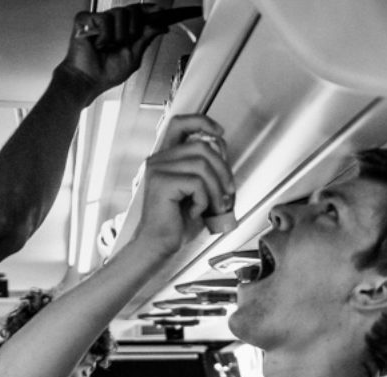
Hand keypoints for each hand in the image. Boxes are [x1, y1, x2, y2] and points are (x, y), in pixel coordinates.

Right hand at [59, 3, 165, 102]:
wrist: (89, 80)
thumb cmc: (107, 73)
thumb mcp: (134, 56)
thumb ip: (146, 39)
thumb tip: (160, 27)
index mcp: (122, 31)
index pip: (136, 13)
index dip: (147, 10)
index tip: (158, 10)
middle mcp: (111, 23)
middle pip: (130, 10)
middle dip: (134, 28)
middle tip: (126, 42)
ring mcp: (98, 20)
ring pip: (119, 13)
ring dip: (119, 35)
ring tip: (110, 47)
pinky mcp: (84, 19)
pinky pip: (103, 18)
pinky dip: (105, 35)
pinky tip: (99, 44)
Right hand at [133, 114, 234, 255]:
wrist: (159, 244)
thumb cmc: (176, 222)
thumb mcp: (197, 191)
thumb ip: (206, 170)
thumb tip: (223, 155)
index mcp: (166, 158)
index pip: (180, 124)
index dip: (202, 122)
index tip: (220, 132)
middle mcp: (159, 160)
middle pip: (201, 146)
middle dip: (223, 169)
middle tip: (228, 191)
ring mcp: (158, 170)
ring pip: (202, 165)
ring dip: (217, 189)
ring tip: (214, 206)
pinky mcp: (161, 183)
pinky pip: (196, 183)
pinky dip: (204, 199)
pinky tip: (196, 211)